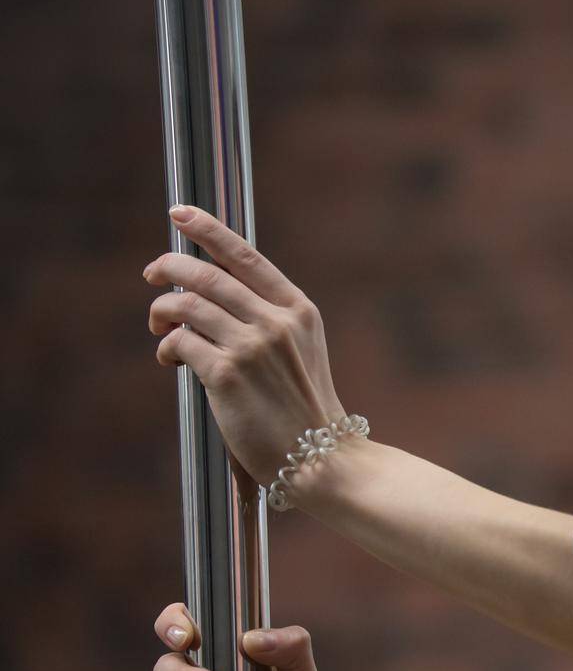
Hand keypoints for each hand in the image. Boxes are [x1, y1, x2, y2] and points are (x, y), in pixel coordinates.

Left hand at [143, 207, 346, 489]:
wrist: (322, 456)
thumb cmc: (305, 408)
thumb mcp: (301, 350)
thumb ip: (268, 317)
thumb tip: (209, 292)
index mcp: (298, 310)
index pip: (246, 257)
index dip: (208, 230)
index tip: (180, 213)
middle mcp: (276, 322)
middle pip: (206, 275)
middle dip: (168, 268)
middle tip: (153, 275)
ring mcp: (252, 347)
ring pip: (186, 305)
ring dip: (162, 311)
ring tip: (160, 326)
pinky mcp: (227, 374)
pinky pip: (180, 343)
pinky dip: (167, 347)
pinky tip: (170, 359)